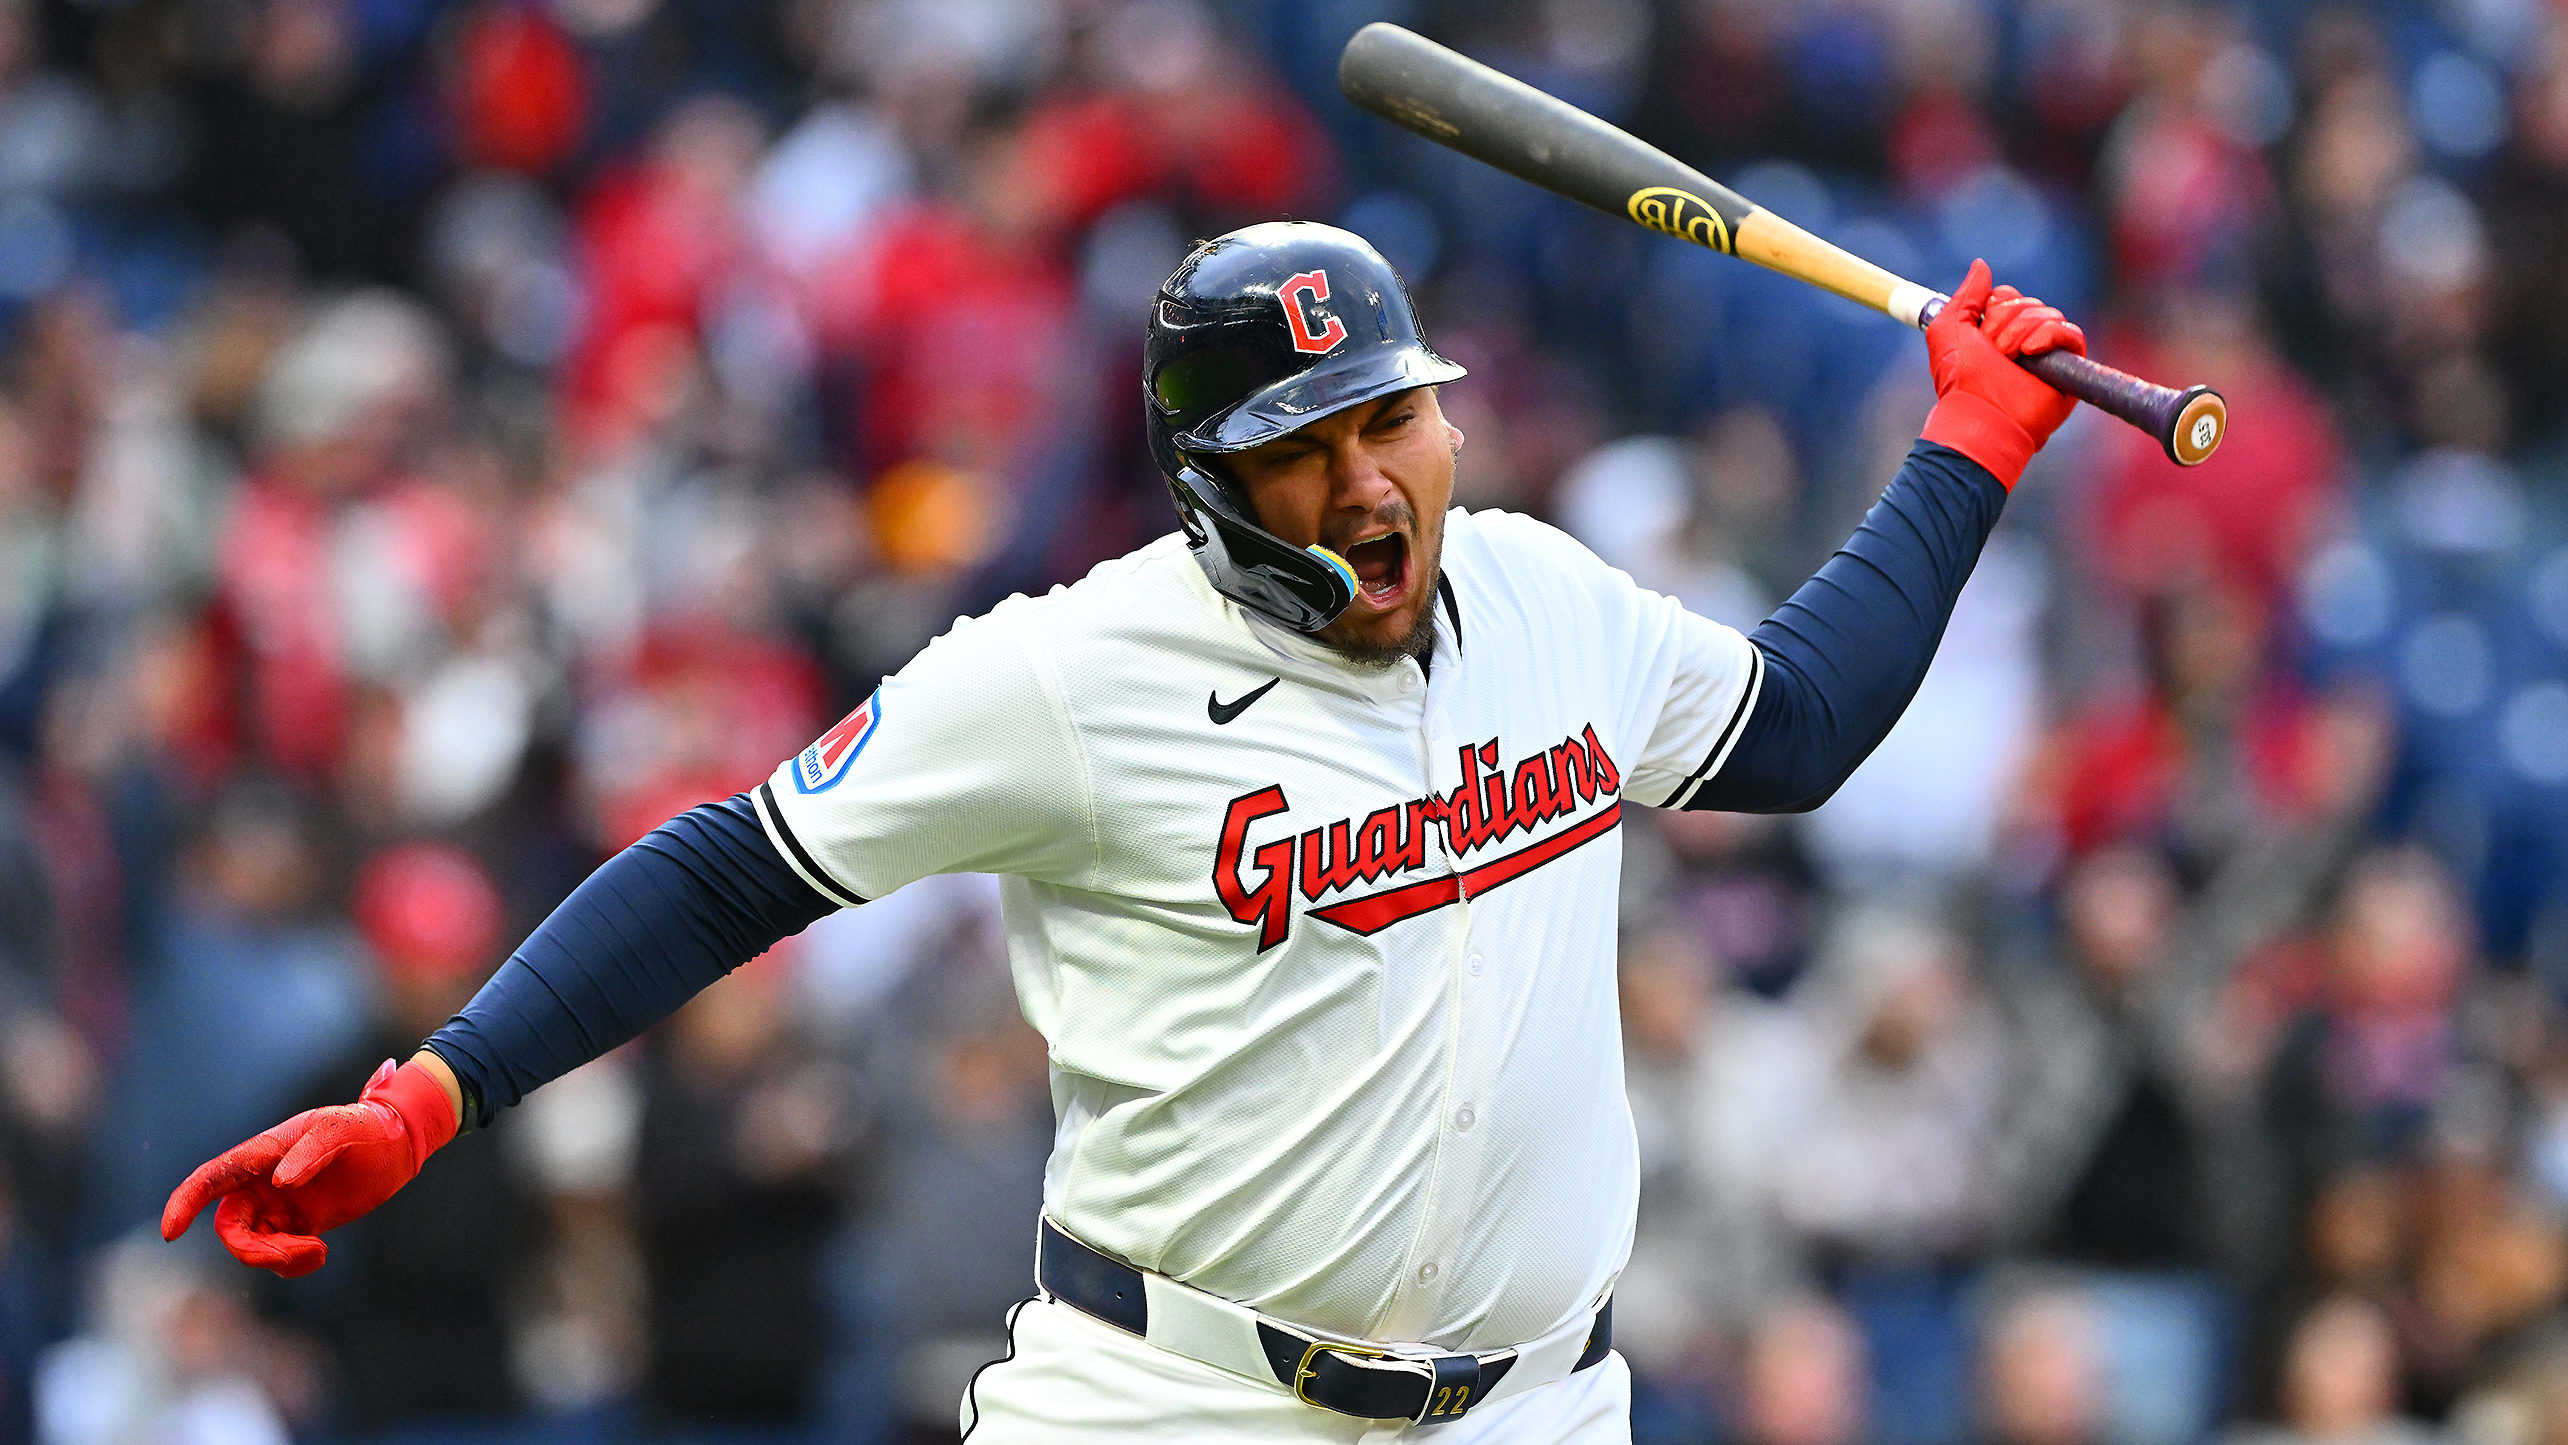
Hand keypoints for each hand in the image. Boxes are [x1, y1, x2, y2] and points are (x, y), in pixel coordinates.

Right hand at [161, 1058, 457, 1277]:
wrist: (401, 1142)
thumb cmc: (370, 1125)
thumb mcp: (346, 1126)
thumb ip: (311, 1150)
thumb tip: (279, 1182)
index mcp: (266, 1151)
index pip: (212, 1178)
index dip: (185, 1203)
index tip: (171, 1232)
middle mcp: (264, 1180)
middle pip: (230, 1226)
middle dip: (253, 1249)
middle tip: (299, 1252)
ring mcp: (279, 1204)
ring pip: (252, 1244)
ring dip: (277, 1259)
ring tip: (317, 1252)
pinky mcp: (298, 1224)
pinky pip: (278, 1254)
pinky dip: (291, 1263)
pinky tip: (318, 1255)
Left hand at [1920, 258, 2086, 487]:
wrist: (1979, 415)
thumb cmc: (1960, 379)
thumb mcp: (1949, 329)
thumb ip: (1964, 295)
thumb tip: (1981, 265)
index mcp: (1998, 332)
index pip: (2009, 296)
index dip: (1996, 304)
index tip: (1982, 329)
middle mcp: (2024, 340)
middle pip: (2029, 303)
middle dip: (2005, 321)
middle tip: (1995, 350)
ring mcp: (2048, 354)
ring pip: (2048, 314)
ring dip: (2022, 332)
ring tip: (2010, 358)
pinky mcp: (2069, 368)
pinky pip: (2071, 333)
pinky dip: (2051, 336)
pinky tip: (2031, 353)